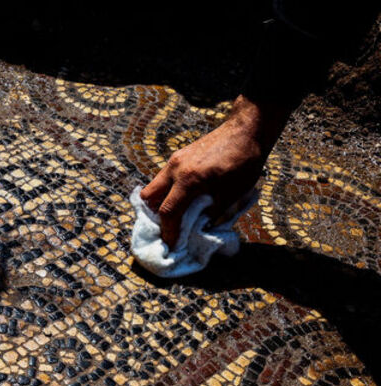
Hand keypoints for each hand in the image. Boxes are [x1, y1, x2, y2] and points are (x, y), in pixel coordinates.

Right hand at [140, 95, 291, 247]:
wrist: (246, 129)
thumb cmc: (244, 161)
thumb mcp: (233, 193)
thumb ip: (213, 213)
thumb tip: (200, 231)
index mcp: (189, 180)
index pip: (168, 212)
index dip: (168, 232)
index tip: (171, 246)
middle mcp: (175, 169)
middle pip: (148, 198)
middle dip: (154, 217)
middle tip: (167, 229)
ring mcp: (174, 161)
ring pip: (154, 187)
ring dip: (159, 204)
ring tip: (174, 216)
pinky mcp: (178, 157)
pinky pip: (164, 179)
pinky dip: (167, 192)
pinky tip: (182, 198)